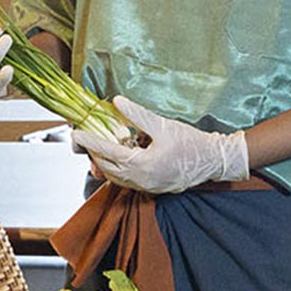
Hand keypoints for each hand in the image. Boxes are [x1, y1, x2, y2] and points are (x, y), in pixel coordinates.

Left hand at [74, 96, 248, 193]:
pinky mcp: (151, 188)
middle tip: (84, 138)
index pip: (108, 152)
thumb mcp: (163, 125)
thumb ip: (138, 115)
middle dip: (94, 153)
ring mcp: (146, 187)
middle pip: (107, 167)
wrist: (213, 161)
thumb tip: (117, 101)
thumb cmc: (190, 142)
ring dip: (104, 162)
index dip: (91, 141)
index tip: (77, 133)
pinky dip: (117, 169)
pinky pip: (126, 180)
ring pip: (115, 176)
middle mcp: (140, 180)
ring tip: (97, 147)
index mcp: (142, 165)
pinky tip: (117, 157)